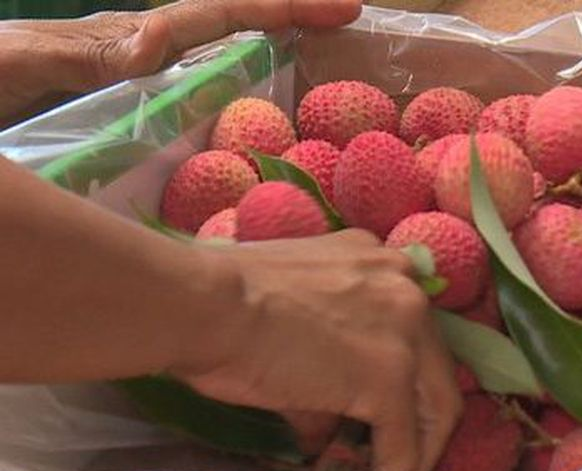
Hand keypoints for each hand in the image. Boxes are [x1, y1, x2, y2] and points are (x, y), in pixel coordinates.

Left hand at [0, 0, 361, 126]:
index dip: (281, 10)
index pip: (219, 17)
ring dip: (276, 68)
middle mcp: (147, 64)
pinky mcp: (136, 132)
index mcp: (130, 42)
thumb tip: (160, 40)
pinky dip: (241, 121)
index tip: (342, 8)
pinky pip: (201, 122)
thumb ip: (88, 52)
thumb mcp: (29, 63)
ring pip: (224, 76)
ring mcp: (145, 97)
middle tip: (352, 29)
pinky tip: (262, 148)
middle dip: (294, 25)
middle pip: (234, 35)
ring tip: (328, 79)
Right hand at [173, 230, 462, 470]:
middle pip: (438, 370)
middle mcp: (407, 289)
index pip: (417, 333)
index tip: (389, 413)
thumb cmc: (224, 303)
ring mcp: (406, 333)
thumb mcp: (293, 313)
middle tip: (398, 453)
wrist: (203, 305)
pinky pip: (405, 441)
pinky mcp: (391, 378)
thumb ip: (326, 361)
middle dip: (422, 420)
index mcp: (382, 264)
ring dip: (419, 451)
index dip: (408, 380)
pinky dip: (396, 470)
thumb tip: (328, 430)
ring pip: (438, 407)